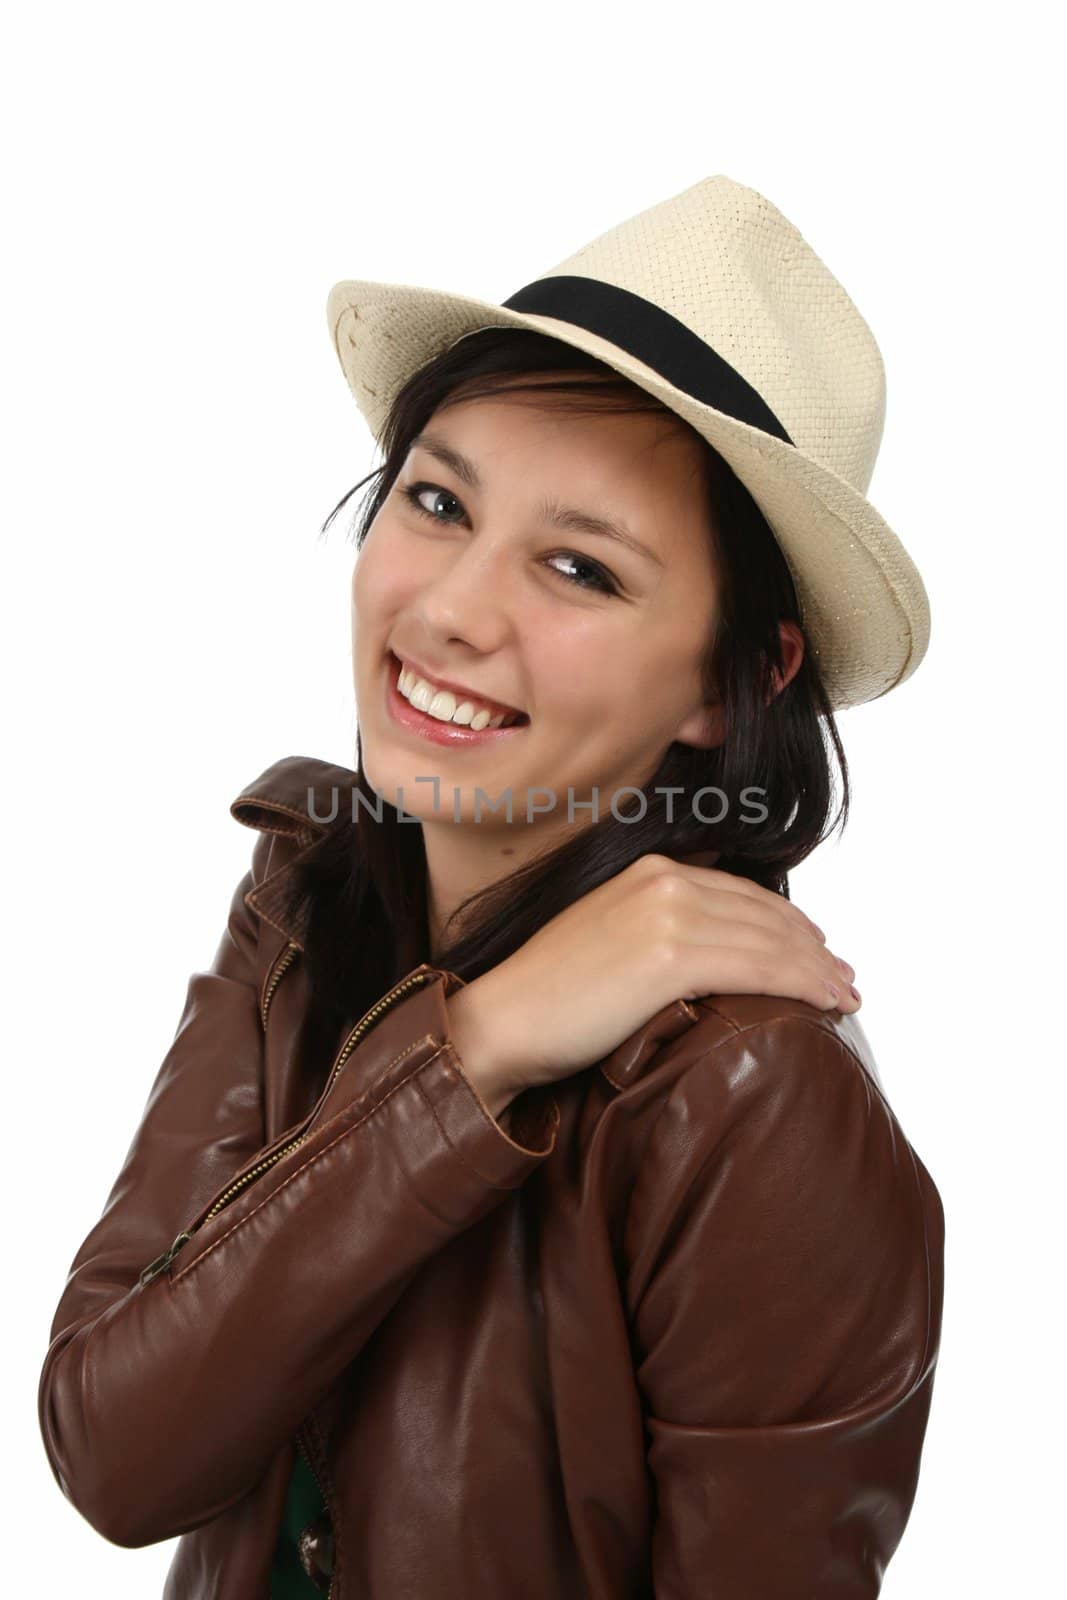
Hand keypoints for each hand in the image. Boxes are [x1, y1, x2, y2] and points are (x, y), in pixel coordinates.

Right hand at [445, 854, 858, 1105]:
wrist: (502, 1021)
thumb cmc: (548, 997)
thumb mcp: (607, 937)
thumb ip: (654, 929)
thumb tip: (706, 952)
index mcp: (649, 872)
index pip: (741, 893)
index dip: (788, 923)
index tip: (817, 952)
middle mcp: (664, 882)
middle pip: (764, 915)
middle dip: (811, 948)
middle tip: (844, 978)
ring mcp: (667, 915)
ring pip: (770, 941)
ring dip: (817, 970)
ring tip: (844, 996)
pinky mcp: (670, 957)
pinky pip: (758, 968)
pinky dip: (802, 984)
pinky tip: (825, 1003)